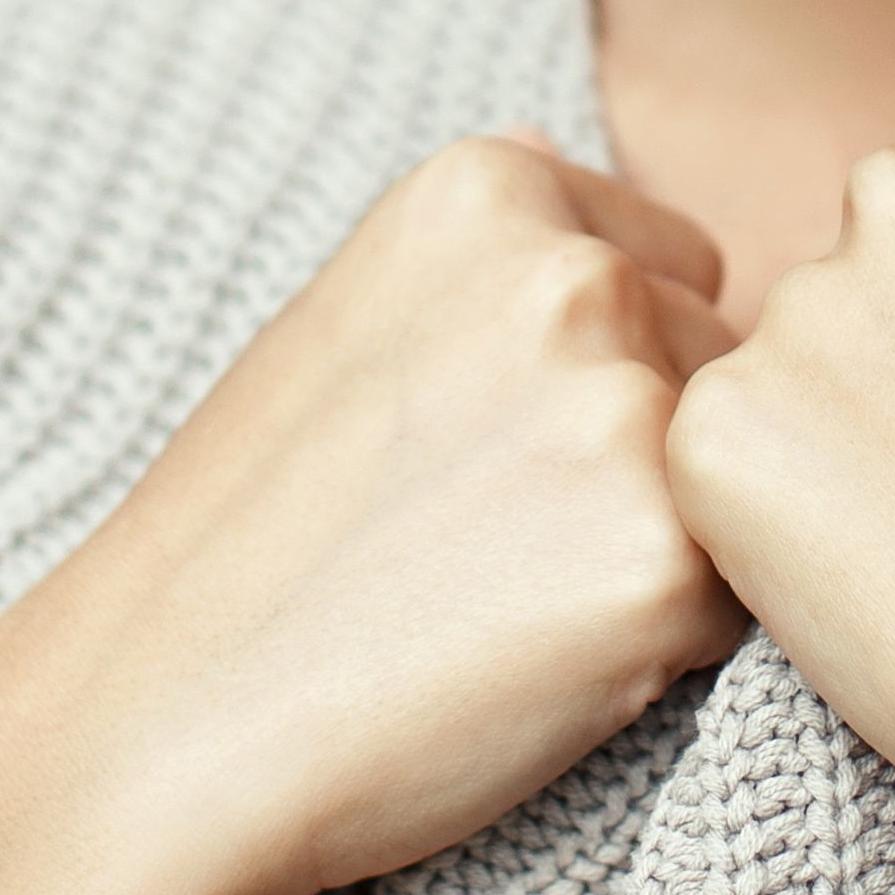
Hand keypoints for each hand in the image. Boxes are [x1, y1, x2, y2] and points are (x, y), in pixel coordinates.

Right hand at [0, 131, 749, 894]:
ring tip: (511, 600)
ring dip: (668, 538)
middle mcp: (576, 267)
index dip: (603, 375)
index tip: (490, 448)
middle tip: (492, 540)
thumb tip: (597, 168)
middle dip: (650, 446)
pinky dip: (672, 646)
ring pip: (740, 478)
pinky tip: (540, 666)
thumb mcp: (351, 307)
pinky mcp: (662, 559)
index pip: (676, 264)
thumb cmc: (251, 536)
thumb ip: (494, 241)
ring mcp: (625, 407)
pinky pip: (745, 602)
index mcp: (495, 182)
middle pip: (722, 362)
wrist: (150, 727)